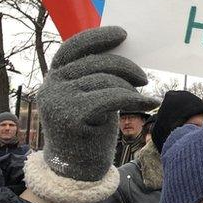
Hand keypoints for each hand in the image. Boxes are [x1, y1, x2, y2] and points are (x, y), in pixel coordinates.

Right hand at [38, 27, 156, 184]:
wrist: (75, 169)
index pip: (73, 47)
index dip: (98, 37)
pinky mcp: (73, 115)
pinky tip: (150, 103)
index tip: (123, 34)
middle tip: (144, 79)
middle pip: (98, 63)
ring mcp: (60, 99)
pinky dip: (136, 99)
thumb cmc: (88, 129)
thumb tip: (123, 54)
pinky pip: (113, 97)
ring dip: (132, 88)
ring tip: (143, 97)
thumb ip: (95, 76)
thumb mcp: (89, 97)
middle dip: (126, 67)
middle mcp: (52, 84)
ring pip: (108, 80)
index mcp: (54, 76)